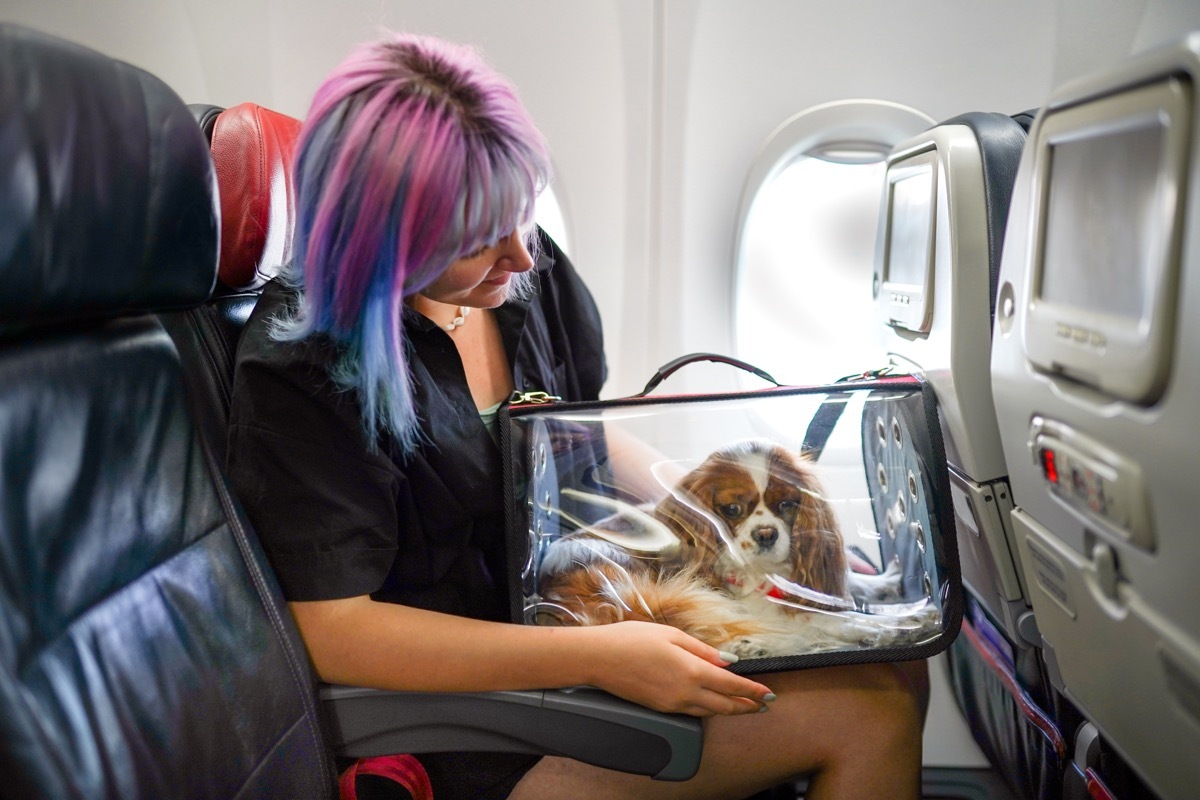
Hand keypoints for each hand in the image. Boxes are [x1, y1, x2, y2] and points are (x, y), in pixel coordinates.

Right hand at [575, 621, 774, 716]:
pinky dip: (708, 710)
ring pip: (709, 712)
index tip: (768, 693)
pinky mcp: (660, 708)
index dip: (752, 691)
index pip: (731, 685)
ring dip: (729, 709)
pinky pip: (692, 712)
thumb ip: (701, 649)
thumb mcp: (671, 635)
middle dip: (747, 706)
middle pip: (724, 705)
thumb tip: (726, 661)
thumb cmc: (631, 639)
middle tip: (763, 705)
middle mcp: (684, 692)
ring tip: (744, 707)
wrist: (599, 658)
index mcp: (691, 670)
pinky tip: (712, 704)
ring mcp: (672, 704)